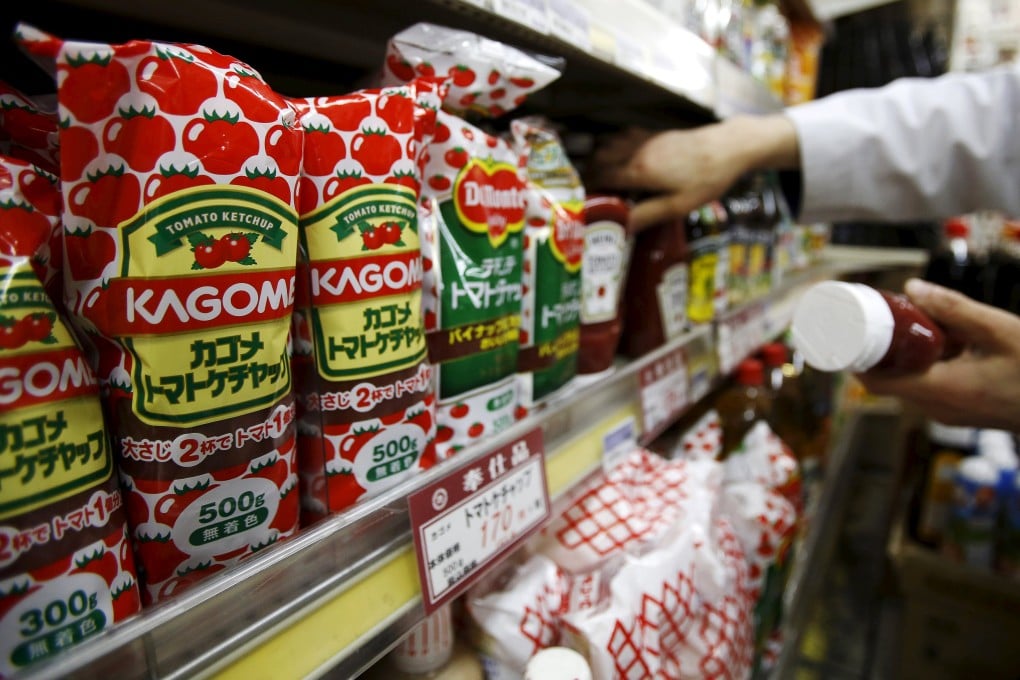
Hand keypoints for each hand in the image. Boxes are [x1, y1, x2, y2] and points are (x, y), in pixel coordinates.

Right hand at [589, 115, 799, 230]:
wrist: (729, 147)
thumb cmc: (706, 179)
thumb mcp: (678, 205)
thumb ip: (647, 215)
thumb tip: (622, 227)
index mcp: (638, 171)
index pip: (601, 176)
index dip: (586, 186)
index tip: (579, 197)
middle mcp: (636, 151)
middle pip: (600, 157)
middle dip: (588, 171)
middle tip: (585, 188)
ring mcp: (645, 139)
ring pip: (609, 143)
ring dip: (599, 156)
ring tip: (597, 173)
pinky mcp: (655, 134)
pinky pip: (623, 136)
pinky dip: (613, 144)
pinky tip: (618, 154)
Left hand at [856, 278, 1019, 431]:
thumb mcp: (998, 330)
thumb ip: (954, 309)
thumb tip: (912, 287)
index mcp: (939, 390)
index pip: (875, 381)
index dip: (854, 357)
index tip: (846, 330)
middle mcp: (936, 408)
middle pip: (887, 381)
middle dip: (878, 350)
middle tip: (876, 317)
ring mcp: (948, 413)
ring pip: (909, 383)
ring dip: (904, 356)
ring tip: (908, 323)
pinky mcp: (960, 411)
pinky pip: (930, 387)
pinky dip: (925, 365)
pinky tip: (941, 341)